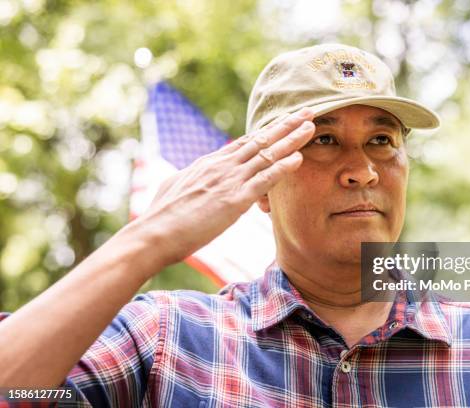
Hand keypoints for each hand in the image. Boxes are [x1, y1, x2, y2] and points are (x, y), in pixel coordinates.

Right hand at [133, 107, 314, 269]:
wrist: (154, 233)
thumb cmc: (162, 216)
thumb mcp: (175, 187)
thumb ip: (190, 177)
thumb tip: (191, 174)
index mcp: (209, 163)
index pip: (245, 142)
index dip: (267, 130)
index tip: (283, 121)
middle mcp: (222, 165)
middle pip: (260, 139)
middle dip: (286, 125)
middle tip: (307, 112)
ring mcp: (229, 180)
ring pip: (267, 154)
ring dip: (291, 140)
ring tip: (311, 127)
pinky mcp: (234, 199)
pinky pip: (264, 180)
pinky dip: (283, 168)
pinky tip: (299, 159)